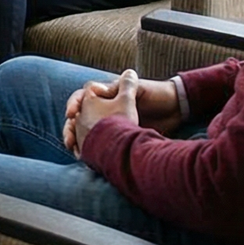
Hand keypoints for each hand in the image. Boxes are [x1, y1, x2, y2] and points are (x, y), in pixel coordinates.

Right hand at [63, 71, 181, 151]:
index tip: (71, 113)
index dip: (73, 104)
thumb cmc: (156, 95)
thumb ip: (123, 87)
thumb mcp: (138, 88)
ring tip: (74, 150)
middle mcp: (104, 107)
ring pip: (84, 132)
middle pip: (78, 117)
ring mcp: (110, 123)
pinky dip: (88, 150)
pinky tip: (84, 157)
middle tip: (68, 140)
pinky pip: (97, 143)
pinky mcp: (117, 137)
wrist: (175, 109)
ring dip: (75, 140)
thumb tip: (102, 87)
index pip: (82, 97)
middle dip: (69, 128)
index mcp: (107, 93)